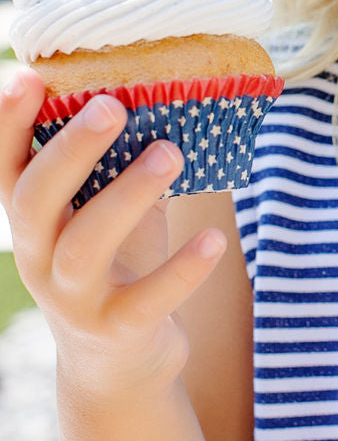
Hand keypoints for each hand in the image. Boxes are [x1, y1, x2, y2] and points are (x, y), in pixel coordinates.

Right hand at [0, 67, 226, 399]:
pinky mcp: (117, 330)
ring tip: (170, 154)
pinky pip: (148, 299)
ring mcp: (73, 298)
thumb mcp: (105, 207)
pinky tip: (214, 240)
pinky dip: (182, 269)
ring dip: (127, 195)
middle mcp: (37, 257)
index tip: (26, 77)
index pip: (6, 166)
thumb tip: (164, 87)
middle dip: (69, 151)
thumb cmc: (115, 261)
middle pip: (34, 201)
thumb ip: (118, 160)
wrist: (118, 363)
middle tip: (111, 106)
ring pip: (85, 246)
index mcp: (31, 219)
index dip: (7, 124)